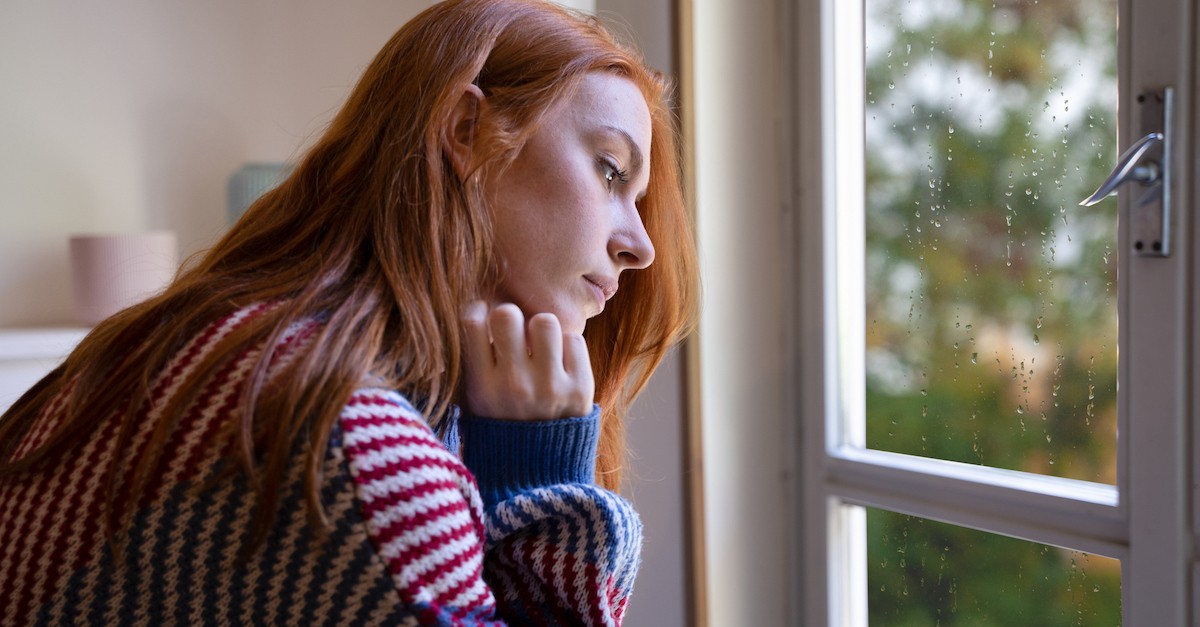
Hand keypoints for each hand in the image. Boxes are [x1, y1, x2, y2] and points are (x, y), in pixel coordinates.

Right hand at [460, 301, 594, 420]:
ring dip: (542, 330)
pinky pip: (574, 340)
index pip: (472, 323)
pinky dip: (567, 347)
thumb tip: (478, 312)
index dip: (479, 312)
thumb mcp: (474, 404)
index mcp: (482, 387)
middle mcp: (514, 385)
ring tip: (541, 348)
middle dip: (511, 318)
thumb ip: (472, 364)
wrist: (540, 473)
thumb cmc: (504, 427)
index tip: (485, 321)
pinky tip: (560, 364)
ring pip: (545, 321)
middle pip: (508, 314)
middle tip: (516, 335)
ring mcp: (550, 386)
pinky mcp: (581, 388)